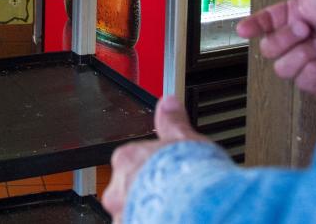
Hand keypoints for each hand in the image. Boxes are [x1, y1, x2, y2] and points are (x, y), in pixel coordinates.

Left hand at [103, 95, 204, 221]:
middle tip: (171, 197)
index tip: (164, 173)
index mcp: (127, 160)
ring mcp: (124, 216)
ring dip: (148, 213)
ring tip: (175, 213)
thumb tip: (168, 103)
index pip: (130, 162)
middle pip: (127, 191)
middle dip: (145, 194)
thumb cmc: (190, 177)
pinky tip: (173, 221)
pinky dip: (151, 223)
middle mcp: (118, 190)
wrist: (197, 209)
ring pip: (132, 213)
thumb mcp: (185, 139)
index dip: (150, 168)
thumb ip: (173, 122)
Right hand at [237, 0, 315, 97]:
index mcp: (298, 17)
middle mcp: (304, 41)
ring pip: (284, 69)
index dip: (254, 26)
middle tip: (308, 29)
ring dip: (305, 56)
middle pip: (270, 49)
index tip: (244, 28)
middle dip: (288, 39)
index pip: (267, 24)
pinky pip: (306, 84)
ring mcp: (315, 63)